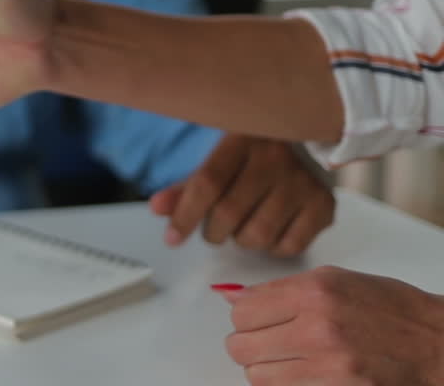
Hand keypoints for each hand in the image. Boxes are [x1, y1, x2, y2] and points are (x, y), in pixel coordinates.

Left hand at [150, 134, 333, 256]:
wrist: (308, 145)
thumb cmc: (251, 158)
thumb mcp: (217, 162)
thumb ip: (186, 187)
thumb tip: (157, 208)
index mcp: (242, 140)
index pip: (207, 183)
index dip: (185, 215)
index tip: (172, 238)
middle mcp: (276, 159)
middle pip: (229, 213)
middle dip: (212, 231)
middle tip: (213, 229)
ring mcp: (303, 182)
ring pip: (257, 235)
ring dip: (240, 240)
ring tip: (241, 227)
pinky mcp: (325, 205)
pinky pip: (288, 246)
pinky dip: (271, 248)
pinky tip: (269, 230)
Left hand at [221, 266, 443, 384]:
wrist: (438, 344)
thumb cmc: (391, 309)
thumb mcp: (335, 280)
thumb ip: (280, 289)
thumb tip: (231, 296)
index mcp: (314, 292)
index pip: (241, 311)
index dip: (244, 318)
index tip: (256, 320)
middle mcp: (318, 328)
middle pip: (241, 347)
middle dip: (249, 346)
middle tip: (268, 343)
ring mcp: (330, 366)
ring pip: (257, 377)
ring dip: (266, 370)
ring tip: (290, 360)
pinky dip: (288, 385)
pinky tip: (305, 375)